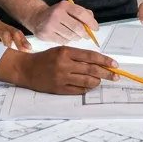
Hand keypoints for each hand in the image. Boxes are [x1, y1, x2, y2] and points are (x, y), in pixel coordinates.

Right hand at [0, 46, 119, 94]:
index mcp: (66, 52)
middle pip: (92, 70)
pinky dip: (86, 88)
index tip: (114, 64)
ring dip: (97, 82)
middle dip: (107, 74)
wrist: (26, 69)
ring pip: (87, 82)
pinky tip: (88, 86)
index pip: (91, 56)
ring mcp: (62, 78)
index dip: (105, 61)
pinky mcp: (59, 89)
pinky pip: (79, 90)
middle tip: (116, 77)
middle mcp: (65, 65)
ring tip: (100, 81)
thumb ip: (77, 55)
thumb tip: (98, 62)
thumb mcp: (61, 50)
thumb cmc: (45, 58)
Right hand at [25, 1, 98, 43]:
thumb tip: (93, 23)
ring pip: (71, 36)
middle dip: (85, 33)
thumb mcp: (68, 8)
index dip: (90, 22)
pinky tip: (65, 37)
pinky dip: (67, 41)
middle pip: (77, 27)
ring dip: (76, 38)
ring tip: (75, 36)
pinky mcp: (46, 35)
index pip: (81, 13)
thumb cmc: (57, 14)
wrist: (36, 17)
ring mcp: (50, 25)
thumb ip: (81, 13)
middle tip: (87, 36)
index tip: (96, 29)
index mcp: (64, 5)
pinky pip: (63, 42)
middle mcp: (56, 14)